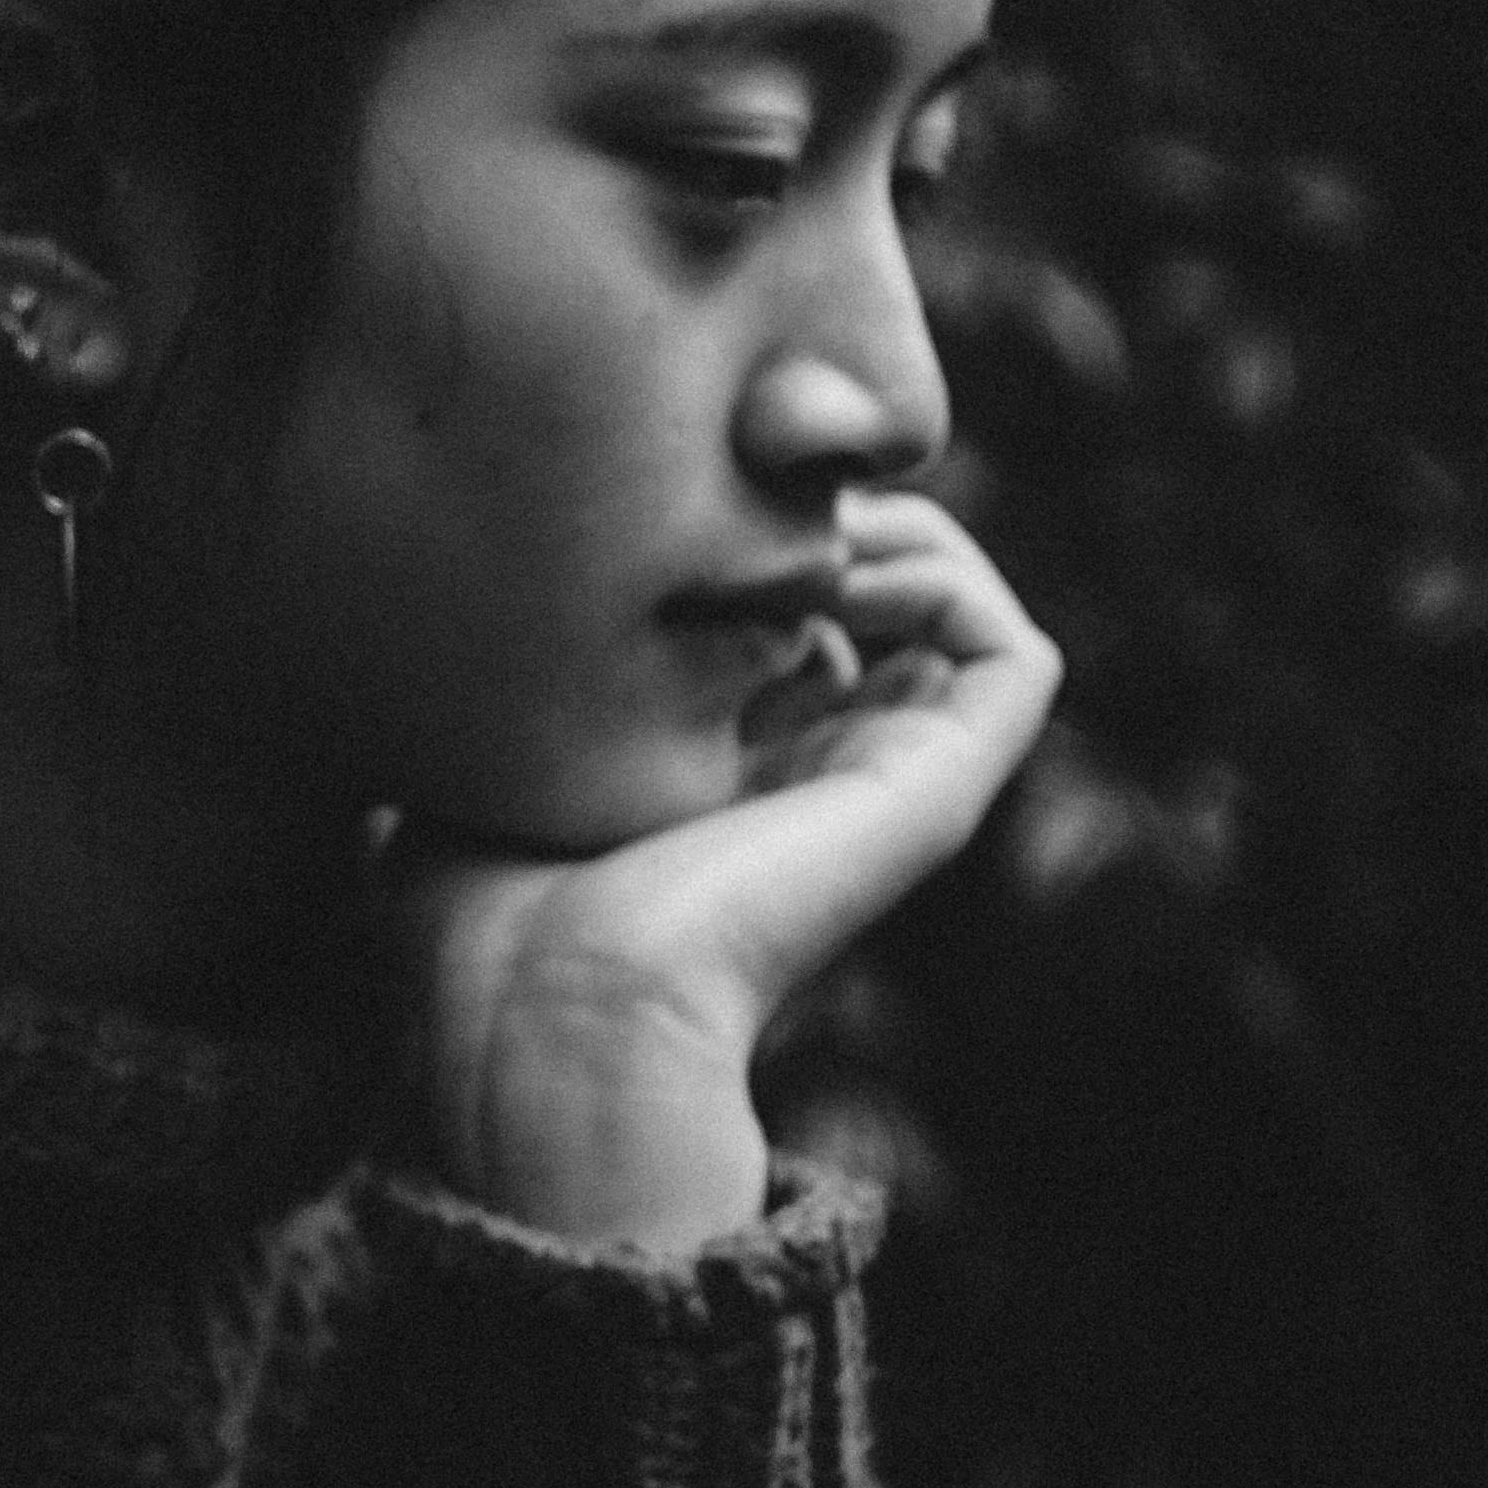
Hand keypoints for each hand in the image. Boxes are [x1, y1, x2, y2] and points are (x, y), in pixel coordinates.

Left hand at [388, 491, 1059, 1249]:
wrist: (553, 1008)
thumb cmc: (484, 914)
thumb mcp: (473, 760)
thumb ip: (494, 689)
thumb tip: (472, 618)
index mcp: (719, 765)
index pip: (781, 605)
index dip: (743, 520)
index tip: (667, 492)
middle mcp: (814, 769)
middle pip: (879, 588)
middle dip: (825, 499)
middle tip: (740, 480)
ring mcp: (885, 784)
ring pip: (955, 608)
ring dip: (894, 528)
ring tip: (796, 522)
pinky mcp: (938, 795)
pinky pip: (1015, 658)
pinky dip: (949, 582)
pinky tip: (841, 572)